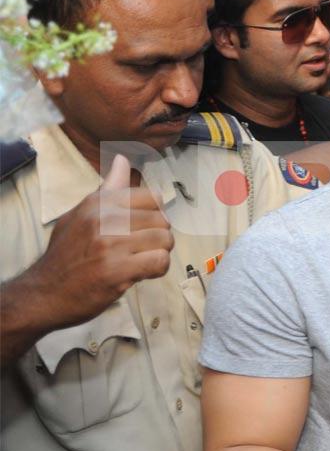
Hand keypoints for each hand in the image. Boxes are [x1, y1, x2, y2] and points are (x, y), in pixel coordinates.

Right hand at [30, 155, 172, 327]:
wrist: (45, 291)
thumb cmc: (66, 254)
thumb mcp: (80, 213)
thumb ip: (107, 189)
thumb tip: (122, 159)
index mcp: (99, 203)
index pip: (151, 197)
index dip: (154, 213)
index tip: (144, 227)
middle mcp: (105, 219)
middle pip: (161, 219)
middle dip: (159, 236)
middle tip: (144, 248)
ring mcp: (111, 244)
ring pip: (164, 239)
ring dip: (160, 253)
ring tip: (143, 260)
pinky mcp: (116, 270)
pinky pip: (159, 261)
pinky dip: (158, 269)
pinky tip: (144, 272)